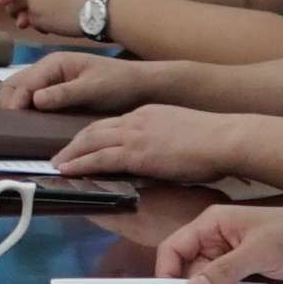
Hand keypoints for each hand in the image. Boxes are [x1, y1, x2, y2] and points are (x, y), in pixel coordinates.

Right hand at [15, 49, 162, 114]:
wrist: (140, 85)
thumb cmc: (119, 83)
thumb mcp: (94, 88)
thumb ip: (65, 93)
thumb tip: (36, 100)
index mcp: (54, 63)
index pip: (23, 83)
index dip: (16, 102)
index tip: (16, 123)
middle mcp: (48, 69)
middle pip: (14, 85)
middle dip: (10, 104)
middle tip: (16, 127)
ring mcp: (50, 81)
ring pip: (19, 92)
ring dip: (17, 107)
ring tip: (23, 127)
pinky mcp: (55, 92)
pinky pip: (31, 100)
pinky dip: (26, 110)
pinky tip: (33, 124)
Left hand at [36, 104, 250, 184]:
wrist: (226, 138)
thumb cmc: (214, 142)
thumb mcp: (183, 135)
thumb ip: (166, 144)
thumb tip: (161, 159)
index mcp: (149, 114)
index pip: (113, 123)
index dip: (93, 134)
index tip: (82, 144)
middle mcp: (137, 119)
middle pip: (95, 128)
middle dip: (74, 142)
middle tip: (59, 154)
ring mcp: (136, 134)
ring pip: (91, 140)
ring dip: (71, 153)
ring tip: (56, 164)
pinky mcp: (137, 152)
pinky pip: (100, 157)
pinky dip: (80, 163)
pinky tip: (67, 169)